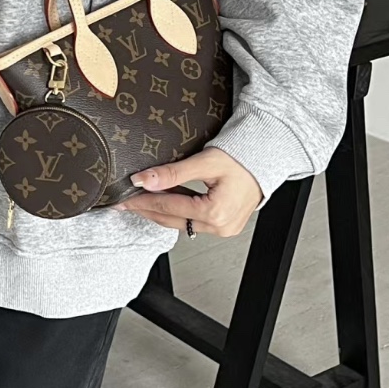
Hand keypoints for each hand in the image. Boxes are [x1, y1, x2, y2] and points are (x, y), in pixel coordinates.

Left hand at [113, 146, 262, 236]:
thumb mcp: (204, 162)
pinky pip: (193, 223)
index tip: (124, 198)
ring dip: (161, 212)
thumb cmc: (241, 158)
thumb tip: (143, 180)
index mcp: (214, 212)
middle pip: (172, 219)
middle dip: (147, 209)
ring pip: (181, 223)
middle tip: (126, 202)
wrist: (264, 159)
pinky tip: (165, 203)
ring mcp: (223, 229)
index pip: (167, 207)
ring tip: (141, 201)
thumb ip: (172, 173)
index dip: (142, 201)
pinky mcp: (225, 226)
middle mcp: (220, 226)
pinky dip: (178, 213)